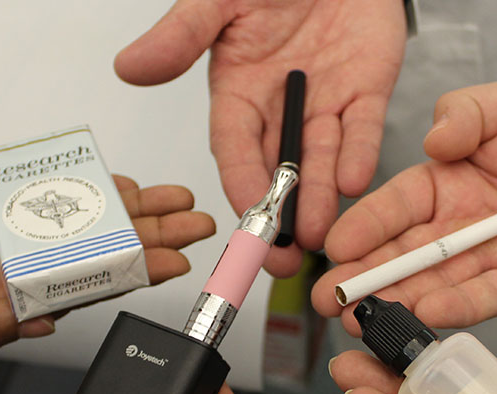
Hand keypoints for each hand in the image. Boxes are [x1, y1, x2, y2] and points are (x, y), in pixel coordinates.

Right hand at [115, 0, 406, 275]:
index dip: (239, 184)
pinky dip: (360, 155)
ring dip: (319, 199)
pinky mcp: (366, 92)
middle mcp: (280, 107)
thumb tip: (129, 67)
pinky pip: (364, 129)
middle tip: (279, 255)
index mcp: (238, 91)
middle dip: (279, 214)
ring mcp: (325, 103)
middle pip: (278, 170)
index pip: (235, 149)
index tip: (244, 217)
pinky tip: (353, 182)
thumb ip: (181, 35)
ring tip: (316, 233)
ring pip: (321, 160)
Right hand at [313, 79, 496, 333]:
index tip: (335, 245)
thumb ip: (468, 114)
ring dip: (400, 302)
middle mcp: (464, 223)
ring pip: (438, 283)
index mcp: (450, 178)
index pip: (397, 204)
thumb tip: (433, 142)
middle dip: (365, 278)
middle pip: (406, 253)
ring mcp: (495, 256)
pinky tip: (426, 314)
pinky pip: (490, 297)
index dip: (365, 225)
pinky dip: (459, 308)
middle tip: (331, 300)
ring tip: (365, 319)